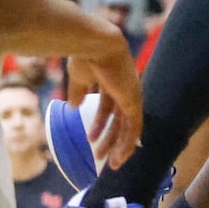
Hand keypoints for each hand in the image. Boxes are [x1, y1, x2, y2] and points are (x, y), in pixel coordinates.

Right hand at [66, 29, 141, 167]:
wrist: (94, 45)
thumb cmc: (85, 57)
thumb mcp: (79, 79)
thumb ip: (79, 92)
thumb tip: (74, 107)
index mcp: (112, 82)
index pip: (109, 107)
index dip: (101, 124)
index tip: (91, 138)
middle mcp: (124, 89)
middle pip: (119, 119)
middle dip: (109, 138)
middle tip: (100, 155)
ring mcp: (131, 95)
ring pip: (128, 127)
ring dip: (119, 145)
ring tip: (109, 162)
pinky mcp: (134, 101)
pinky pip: (134, 127)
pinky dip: (128, 143)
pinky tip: (119, 157)